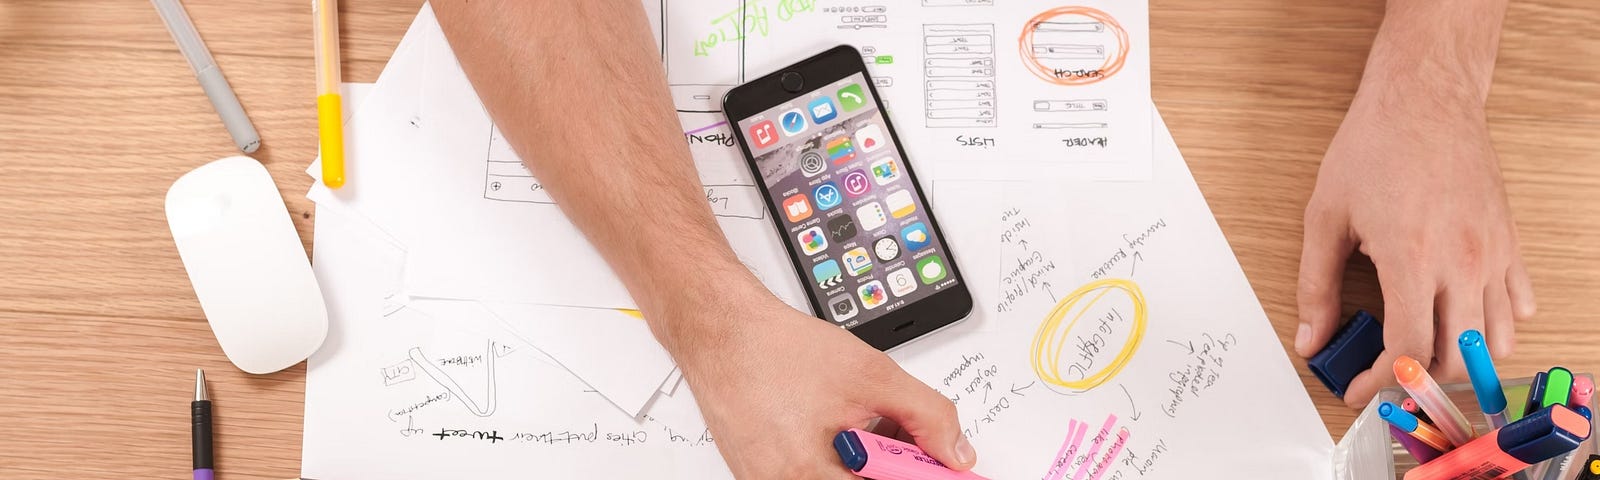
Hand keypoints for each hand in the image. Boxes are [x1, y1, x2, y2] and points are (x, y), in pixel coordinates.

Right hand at [664, 296, 975, 478]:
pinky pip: (816, 476)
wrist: (721, 331)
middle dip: (892, 467)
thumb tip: (956, 451)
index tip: (944, 470)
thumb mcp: (872, 375)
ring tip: (863, 421)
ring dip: (868, 463)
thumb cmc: (777, 349)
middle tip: (905, 443)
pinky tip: (844, 426)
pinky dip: (842, 458)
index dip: (919, 476)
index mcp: (809, 475)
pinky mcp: (761, 477)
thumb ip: (926, 415)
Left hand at [1294, 74, 1535, 407]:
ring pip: (1496, 340)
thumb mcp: (1325, 217)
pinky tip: (1462, 319)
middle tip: (1386, 377)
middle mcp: (1462, 262)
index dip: (1381, 383)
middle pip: (1456, 359)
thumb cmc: (1373, 148)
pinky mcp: (1510, 241)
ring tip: (1424, 354)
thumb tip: (1310, 339)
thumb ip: (1316, 286)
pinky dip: (1496, 326)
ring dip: (1462, 360)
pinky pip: (1519, 304)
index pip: (1408, 351)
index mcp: (1413, 259)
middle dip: (1418, 381)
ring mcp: (1493, 253)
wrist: (1425, 99)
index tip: (1358, 390)